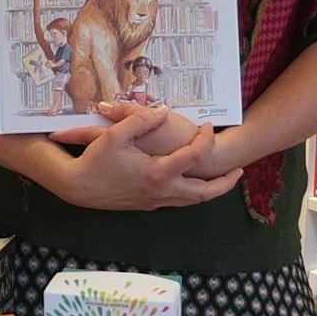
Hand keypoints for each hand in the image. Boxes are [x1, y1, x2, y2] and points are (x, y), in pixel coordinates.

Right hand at [53, 105, 242, 210]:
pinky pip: (178, 202)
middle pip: (204, 193)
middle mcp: (161, 190)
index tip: (207, 127)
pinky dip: (192, 194)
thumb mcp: (116, 134)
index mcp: (157, 172)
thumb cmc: (95, 160)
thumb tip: (164, 110)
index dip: (205, 140)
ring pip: (192, 201)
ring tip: (223, 180)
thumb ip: (141, 119)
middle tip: (239, 171)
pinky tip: (192, 184)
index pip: (194, 157)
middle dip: (225, 183)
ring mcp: (155, 201)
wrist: (77, 188)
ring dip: (211, 191)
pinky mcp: (147, 205)